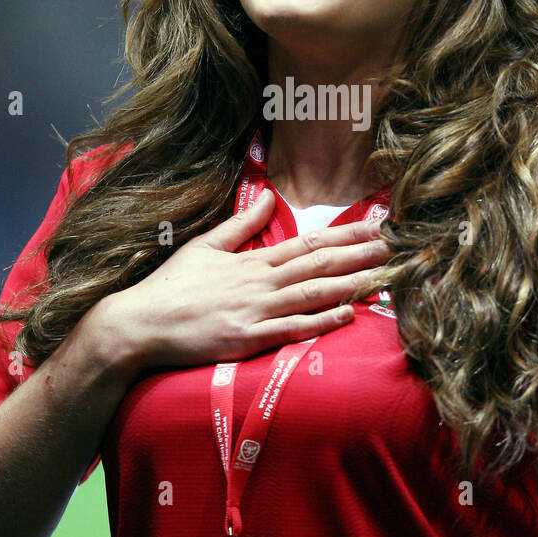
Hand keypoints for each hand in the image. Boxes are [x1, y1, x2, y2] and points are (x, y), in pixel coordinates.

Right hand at [92, 187, 390, 372]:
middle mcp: (259, 282)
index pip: (308, 242)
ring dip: (351, 283)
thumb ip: (240, 224)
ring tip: (384, 275)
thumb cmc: (170, 287)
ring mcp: (255, 310)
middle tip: (398, 246)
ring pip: (313, 293)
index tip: (376, 226)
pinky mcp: (246, 339)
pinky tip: (348, 314)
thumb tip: (266, 197)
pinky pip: (291, 329)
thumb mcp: (204, 246)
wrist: (139, 324)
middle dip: (360, 254)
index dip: (345, 233)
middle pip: (319, 264)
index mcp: (252, 261)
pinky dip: (321, 321)